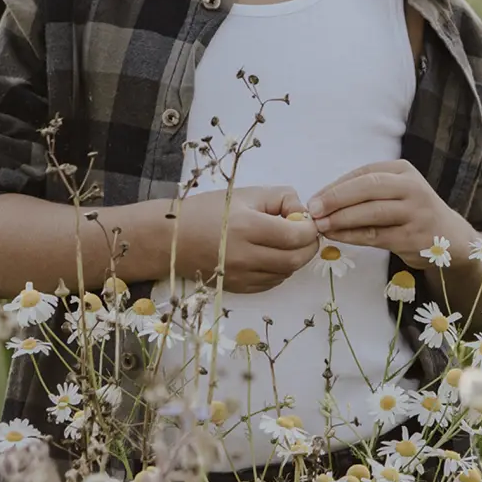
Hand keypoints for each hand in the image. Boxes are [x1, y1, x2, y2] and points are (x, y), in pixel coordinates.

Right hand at [173, 185, 320, 294]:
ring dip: (295, 258)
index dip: (310, 228)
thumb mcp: (246, 194)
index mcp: (248, 227)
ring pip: (287, 272)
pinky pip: (272, 282)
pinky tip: (270, 256)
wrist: (171, 238)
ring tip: (284, 242)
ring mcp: (242, 276)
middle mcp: (246, 256)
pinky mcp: (239, 288)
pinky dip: (280, 270)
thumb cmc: (208, 210)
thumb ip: (282, 198)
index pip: (297, 235)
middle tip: (304, 233)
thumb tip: (304, 215)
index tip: (306, 220)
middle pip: (296, 259)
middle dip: (308, 246)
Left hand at [306, 160, 474, 269]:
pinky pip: (376, 235)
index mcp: (403, 170)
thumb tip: (322, 199)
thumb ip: (366, 192)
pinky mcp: (413, 237)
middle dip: (336, 198)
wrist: (450, 238)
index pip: (364, 173)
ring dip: (341, 219)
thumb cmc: (411, 212)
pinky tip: (336, 237)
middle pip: (368, 187)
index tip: (314, 198)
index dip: (336, 186)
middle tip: (313, 209)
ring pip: (371, 212)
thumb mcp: (395, 192)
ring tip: (320, 225)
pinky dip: (352, 236)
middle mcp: (411, 187)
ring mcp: (415, 212)